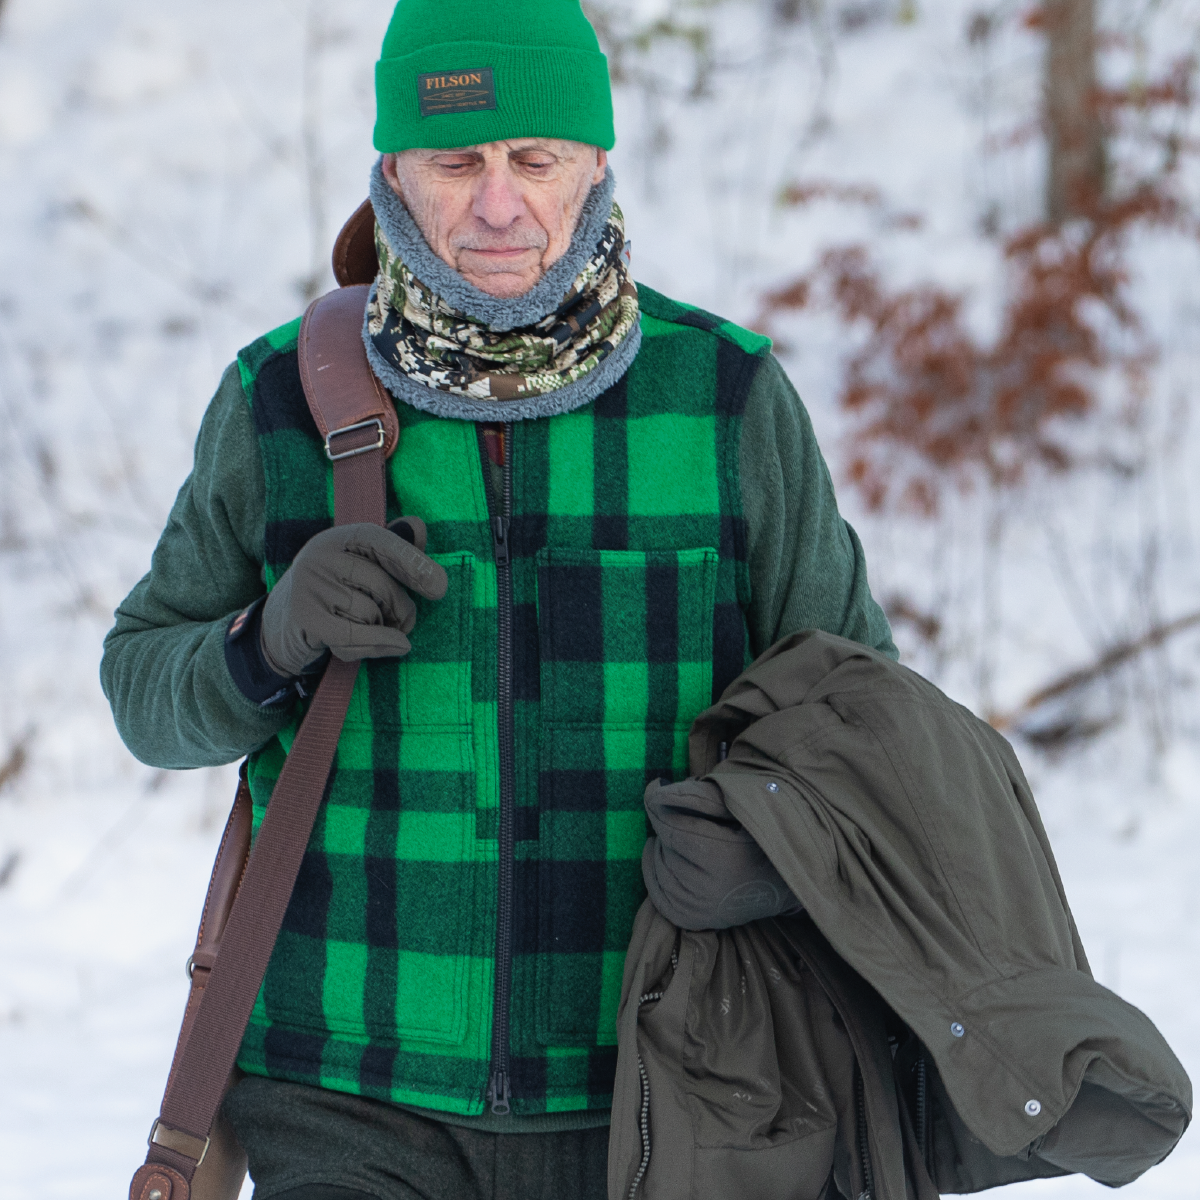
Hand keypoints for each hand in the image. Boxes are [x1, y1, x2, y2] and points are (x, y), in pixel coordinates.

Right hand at [260, 518, 447, 675]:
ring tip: (370, 627)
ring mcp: (309, 584)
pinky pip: (353, 635)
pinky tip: (399, 646)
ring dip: (380, 630)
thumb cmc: (339, 591)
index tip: (439, 588)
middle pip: (382, 585)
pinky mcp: (304, 616)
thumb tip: (418, 527)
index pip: (382, 542)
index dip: (412, 562)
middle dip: (401, 610)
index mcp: (343, 536)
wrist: (283, 624)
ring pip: (369, 614)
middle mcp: (321, 553)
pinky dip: (379, 645)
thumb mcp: (365, 565)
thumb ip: (395, 547)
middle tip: (402, 620)